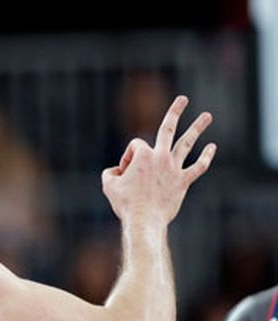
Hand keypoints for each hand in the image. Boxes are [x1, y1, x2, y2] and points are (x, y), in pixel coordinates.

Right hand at [102, 95, 215, 226]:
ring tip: (207, 116)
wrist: (144, 220)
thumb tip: (117, 171)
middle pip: (168, 129)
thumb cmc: (125, 203)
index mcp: (143, 155)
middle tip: (183, 99)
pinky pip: (198, 167)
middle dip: (175, 112)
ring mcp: (174, 168)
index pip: (136, 146)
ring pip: (187, 143)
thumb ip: (110, 172)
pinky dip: (206, 157)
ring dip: (197, 128)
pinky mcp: (183, 181)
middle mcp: (160, 157)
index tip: (125, 173)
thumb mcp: (108, 185)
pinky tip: (212, 147)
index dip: (127, 158)